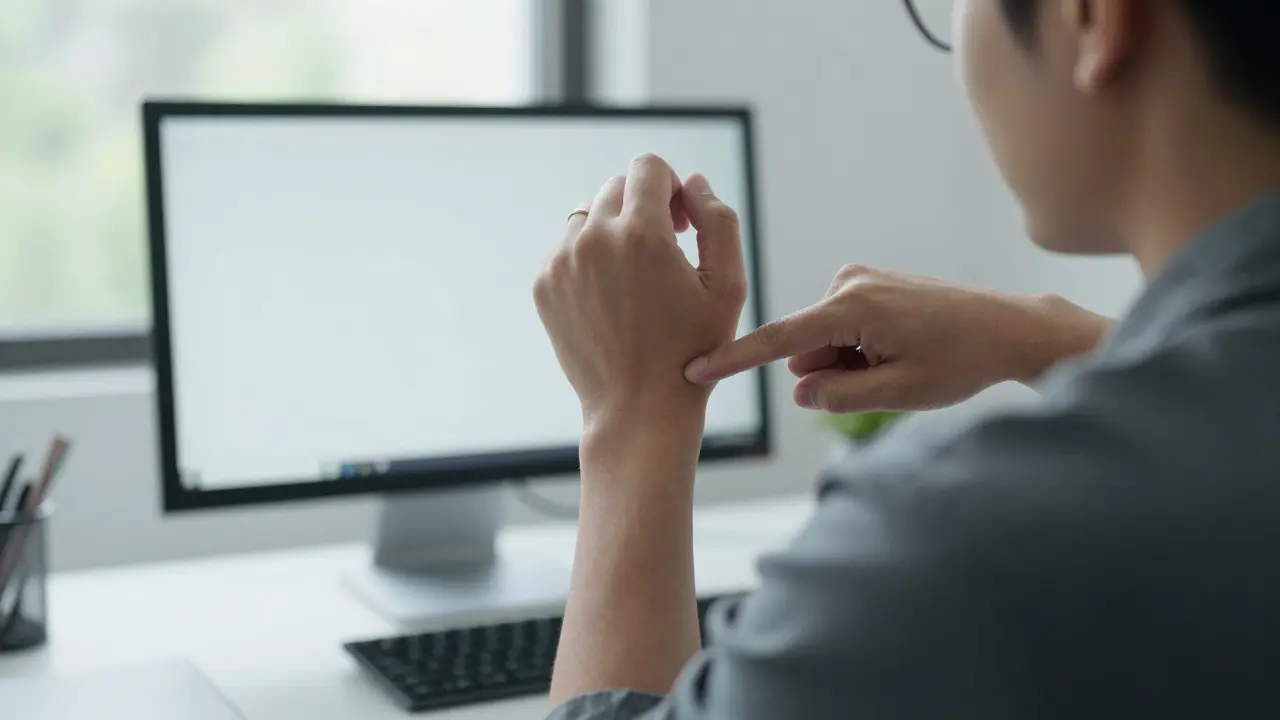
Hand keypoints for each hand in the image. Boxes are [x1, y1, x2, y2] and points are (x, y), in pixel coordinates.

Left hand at [534, 155, 747, 425]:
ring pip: (589, 214)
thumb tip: (692, 182)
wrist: (638, 409)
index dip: (671, 188)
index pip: (648, 167)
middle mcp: (594, 238)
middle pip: (617, 186)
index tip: (681, 224)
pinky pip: (567, 247)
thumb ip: (718, 220)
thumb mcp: (728, 286)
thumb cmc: (692, 350)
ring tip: (635, 278)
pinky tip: (612, 299)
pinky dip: (589, 259)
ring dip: (613, 231)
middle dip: (643, 207)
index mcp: (642, 233)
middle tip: (663, 252)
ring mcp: (562, 262)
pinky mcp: (544, 284)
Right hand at [684, 265, 1109, 412]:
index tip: (695, 370)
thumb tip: (800, 390)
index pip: (779, 341)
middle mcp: (849, 283)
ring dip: (848, 363)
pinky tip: (903, 349)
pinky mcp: (870, 284)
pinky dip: (860, 349)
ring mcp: (859, 280)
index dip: (735, 360)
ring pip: (824, 341)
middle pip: (805, 348)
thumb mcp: (898, 393)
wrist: (1009, 329)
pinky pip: (843, 328)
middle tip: (887, 379)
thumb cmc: (961, 362)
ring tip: (901, 363)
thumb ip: (839, 396)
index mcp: (852, 307)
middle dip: (830, 373)